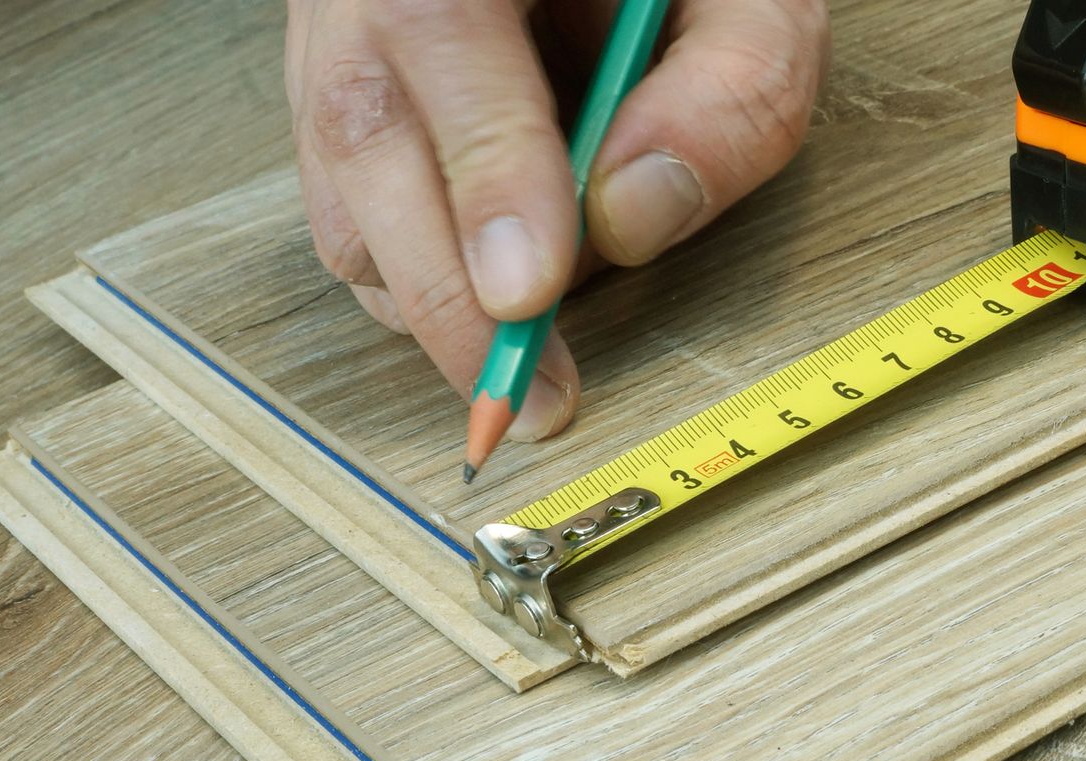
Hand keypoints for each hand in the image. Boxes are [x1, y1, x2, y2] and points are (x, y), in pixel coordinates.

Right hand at [285, 0, 830, 440]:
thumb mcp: (752, 2)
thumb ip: (732, 89)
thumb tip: (633, 218)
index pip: (438, 31)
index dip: (484, 174)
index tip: (527, 293)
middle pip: (360, 137)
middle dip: (445, 292)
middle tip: (527, 396)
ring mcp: (333, 49)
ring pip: (343, 198)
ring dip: (435, 299)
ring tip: (539, 352)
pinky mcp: (341, 116)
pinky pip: (355, 220)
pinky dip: (428, 284)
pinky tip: (509, 300)